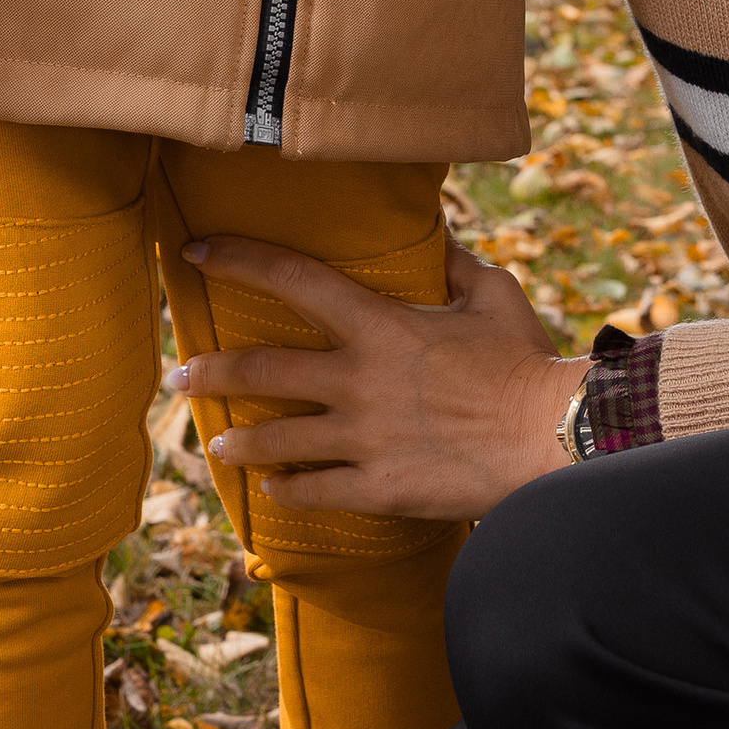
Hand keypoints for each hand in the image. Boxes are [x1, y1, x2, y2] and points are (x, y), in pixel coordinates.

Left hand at [164, 232, 577, 519]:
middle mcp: (358, 379)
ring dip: (239, 440)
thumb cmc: (525, 362)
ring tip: (215, 445)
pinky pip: (315, 491)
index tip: (195, 251)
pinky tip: (274, 489)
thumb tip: (438, 237)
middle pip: (263, 368)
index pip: (294, 279)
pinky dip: (289, 489)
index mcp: (380, 325)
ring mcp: (362, 437)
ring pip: (277, 438)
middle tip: (178, 376)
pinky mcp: (376, 487)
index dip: (238, 258)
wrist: (549, 438)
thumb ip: (455, 266)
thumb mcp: (492, 296)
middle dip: (211, 370)